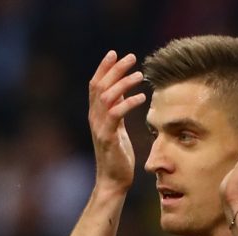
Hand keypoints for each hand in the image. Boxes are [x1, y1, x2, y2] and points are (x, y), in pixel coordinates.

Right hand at [88, 51, 146, 190]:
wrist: (113, 180)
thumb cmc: (118, 155)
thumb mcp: (117, 127)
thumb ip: (117, 109)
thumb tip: (124, 90)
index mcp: (96, 115)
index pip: (95, 85)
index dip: (103, 68)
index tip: (115, 53)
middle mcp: (94, 119)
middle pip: (99, 86)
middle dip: (114, 69)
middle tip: (131, 57)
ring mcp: (100, 128)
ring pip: (106, 97)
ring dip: (123, 83)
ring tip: (139, 75)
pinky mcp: (108, 138)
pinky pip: (116, 115)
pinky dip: (129, 103)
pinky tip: (142, 97)